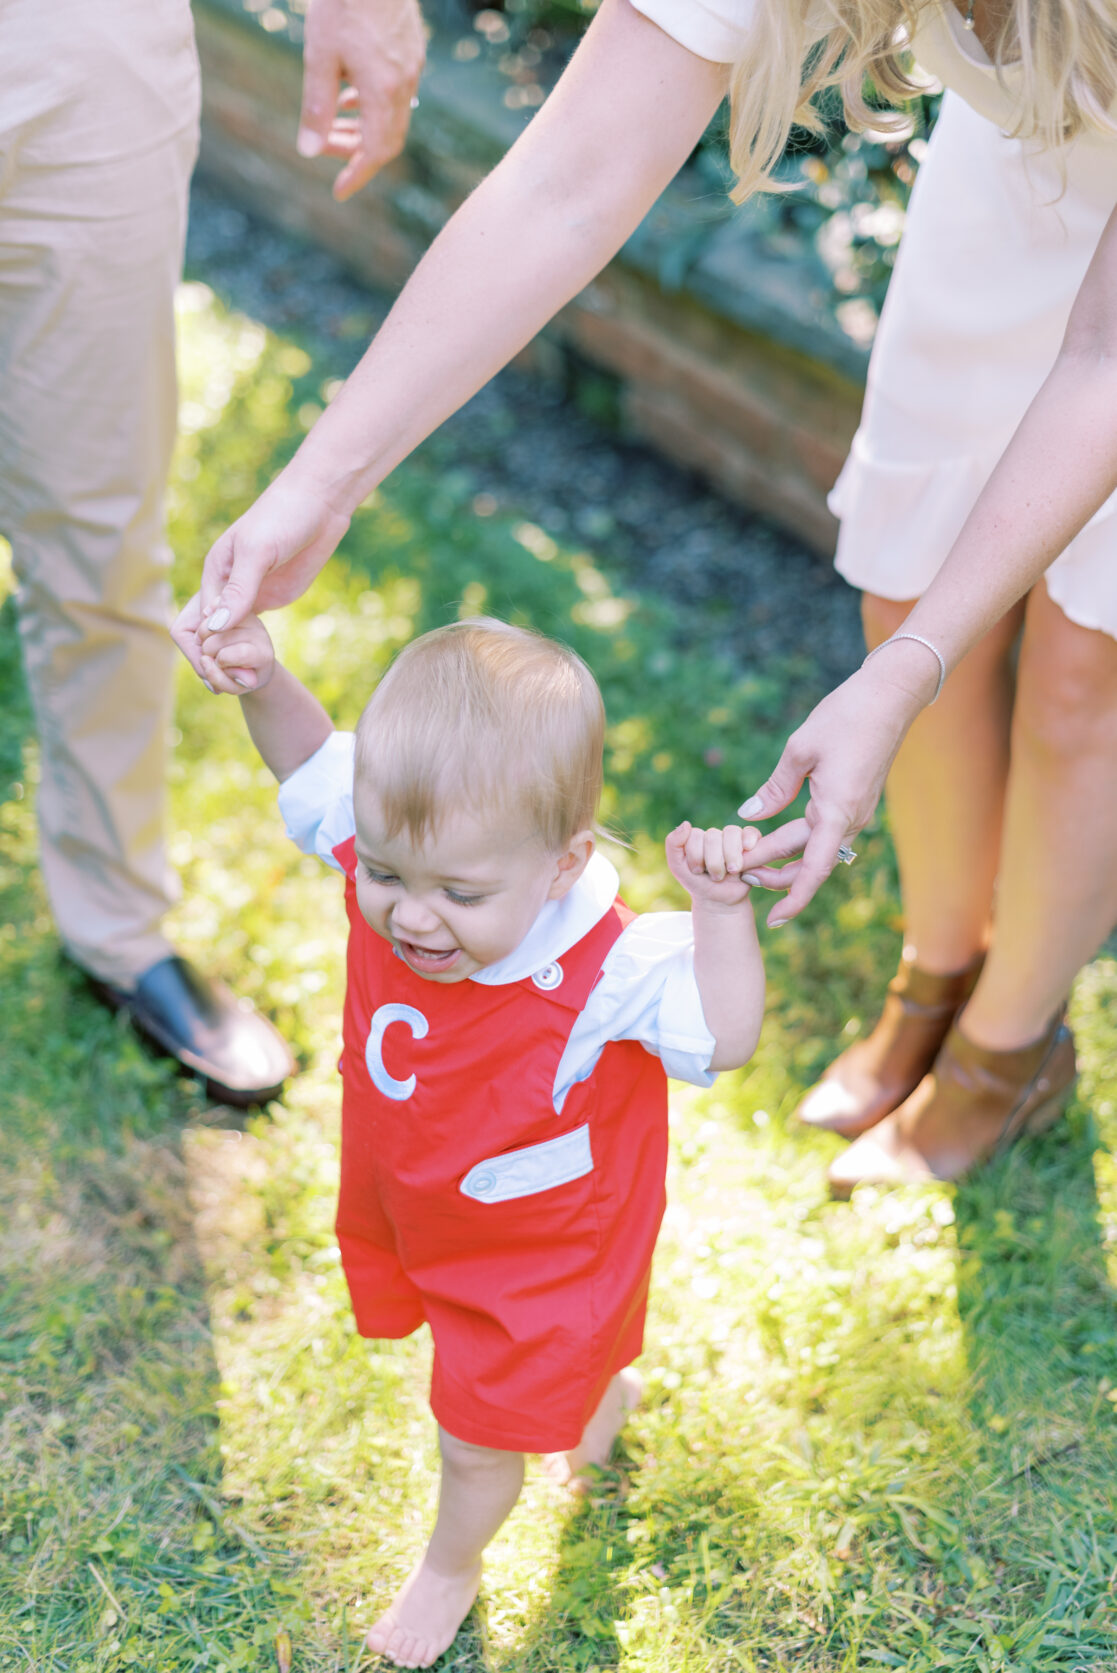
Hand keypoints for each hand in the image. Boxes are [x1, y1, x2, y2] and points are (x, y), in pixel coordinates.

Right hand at [174, 470, 350, 683]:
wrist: (320, 504)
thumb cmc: (284, 516)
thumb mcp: (259, 552)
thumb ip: (239, 589)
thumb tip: (216, 627)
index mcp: (214, 572)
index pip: (195, 621)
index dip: (202, 650)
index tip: (215, 671)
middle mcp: (226, 586)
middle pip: (208, 632)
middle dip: (212, 659)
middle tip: (224, 686)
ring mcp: (249, 594)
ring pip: (229, 635)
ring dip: (230, 659)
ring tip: (238, 686)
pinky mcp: (269, 598)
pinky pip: (251, 629)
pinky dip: (248, 650)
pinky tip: (253, 670)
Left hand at [297, 0, 425, 201]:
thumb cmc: (342, 4)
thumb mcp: (319, 56)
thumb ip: (316, 106)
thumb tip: (308, 150)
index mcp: (384, 92)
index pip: (375, 152)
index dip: (357, 175)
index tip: (339, 192)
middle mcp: (404, 84)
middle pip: (387, 139)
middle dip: (356, 152)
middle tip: (324, 148)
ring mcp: (411, 66)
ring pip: (391, 116)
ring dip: (363, 128)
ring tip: (334, 123)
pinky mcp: (410, 50)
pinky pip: (395, 93)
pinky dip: (371, 105)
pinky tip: (348, 93)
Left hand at [666, 821, 758, 907]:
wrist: (719, 900)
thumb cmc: (697, 882)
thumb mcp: (677, 867)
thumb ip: (673, 844)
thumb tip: (686, 823)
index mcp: (696, 837)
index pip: (694, 835)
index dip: (696, 857)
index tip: (697, 871)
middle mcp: (714, 835)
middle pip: (713, 836)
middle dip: (712, 862)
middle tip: (714, 876)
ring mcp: (733, 838)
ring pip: (731, 833)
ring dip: (730, 857)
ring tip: (730, 871)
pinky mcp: (750, 844)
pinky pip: (751, 832)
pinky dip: (749, 840)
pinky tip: (747, 851)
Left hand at [735, 661, 927, 926]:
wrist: (888, 696)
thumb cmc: (845, 717)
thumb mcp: (799, 750)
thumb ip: (775, 787)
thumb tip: (749, 814)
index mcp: (838, 811)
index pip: (814, 868)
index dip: (794, 897)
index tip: (774, 919)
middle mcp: (851, 819)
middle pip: (809, 861)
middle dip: (774, 873)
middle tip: (737, 875)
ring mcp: (855, 811)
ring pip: (814, 845)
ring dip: (783, 855)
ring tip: (747, 858)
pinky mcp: (854, 801)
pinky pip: (823, 830)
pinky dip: (797, 839)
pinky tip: (773, 836)